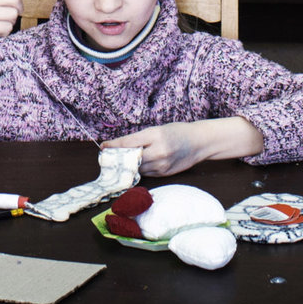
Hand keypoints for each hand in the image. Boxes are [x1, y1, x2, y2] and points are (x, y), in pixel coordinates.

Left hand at [103, 117, 262, 177]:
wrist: (199, 142)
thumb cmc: (177, 132)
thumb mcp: (157, 129)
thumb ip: (140, 138)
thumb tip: (120, 146)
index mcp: (155, 135)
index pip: (129, 142)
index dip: (114, 146)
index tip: (103, 147)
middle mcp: (158, 151)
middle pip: (131, 159)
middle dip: (119, 159)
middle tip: (108, 157)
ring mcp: (162, 165)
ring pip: (138, 169)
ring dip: (128, 167)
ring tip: (119, 163)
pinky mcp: (165, 174)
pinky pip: (147, 174)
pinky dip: (139, 170)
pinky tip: (135, 167)